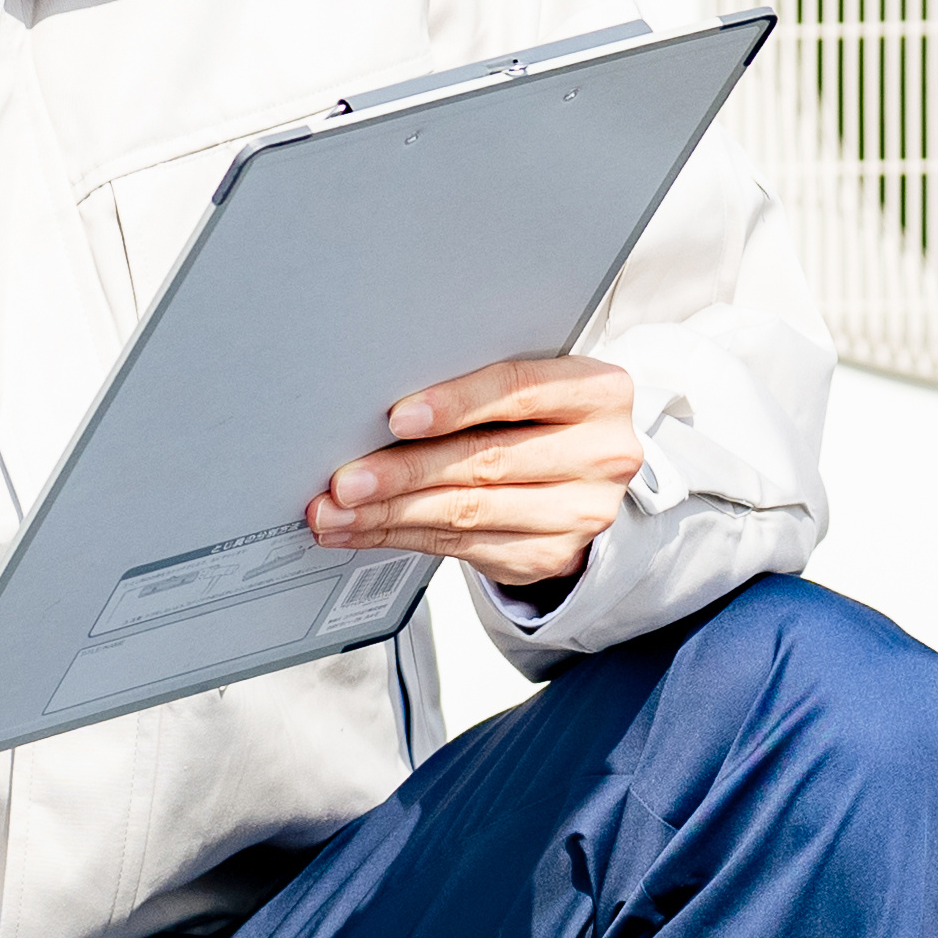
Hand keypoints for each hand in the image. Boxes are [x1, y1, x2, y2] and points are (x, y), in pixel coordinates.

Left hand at [309, 352, 642, 599]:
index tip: (398, 417)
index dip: (456, 403)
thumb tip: (378, 401)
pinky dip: (399, 537)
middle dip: (405, 471)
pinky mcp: (549, 554)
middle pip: (488, 461)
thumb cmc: (539, 415)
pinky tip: (360, 530)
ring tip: (336, 510)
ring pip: (468, 511)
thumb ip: (478, 383)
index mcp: (599, 392)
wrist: (583, 475)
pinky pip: (460, 546)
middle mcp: (601, 454)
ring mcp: (579, 512)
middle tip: (346, 479)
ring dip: (390, 513)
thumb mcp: (529, 385)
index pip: (521, 391)